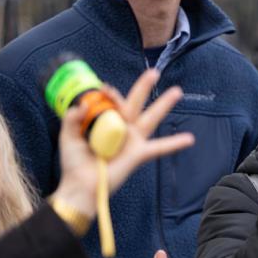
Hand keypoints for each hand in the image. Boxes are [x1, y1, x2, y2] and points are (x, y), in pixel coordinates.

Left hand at [51, 69, 194, 216]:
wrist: (81, 186)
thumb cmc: (74, 163)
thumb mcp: (68, 136)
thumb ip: (72, 118)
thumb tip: (82, 104)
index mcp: (105, 122)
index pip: (112, 102)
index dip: (110, 93)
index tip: (103, 89)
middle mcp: (122, 128)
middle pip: (136, 103)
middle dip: (144, 87)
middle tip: (154, 72)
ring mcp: (132, 140)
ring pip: (151, 118)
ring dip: (164, 104)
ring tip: (177, 91)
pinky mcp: (138, 153)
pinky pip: (160, 147)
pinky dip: (175, 143)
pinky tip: (189, 139)